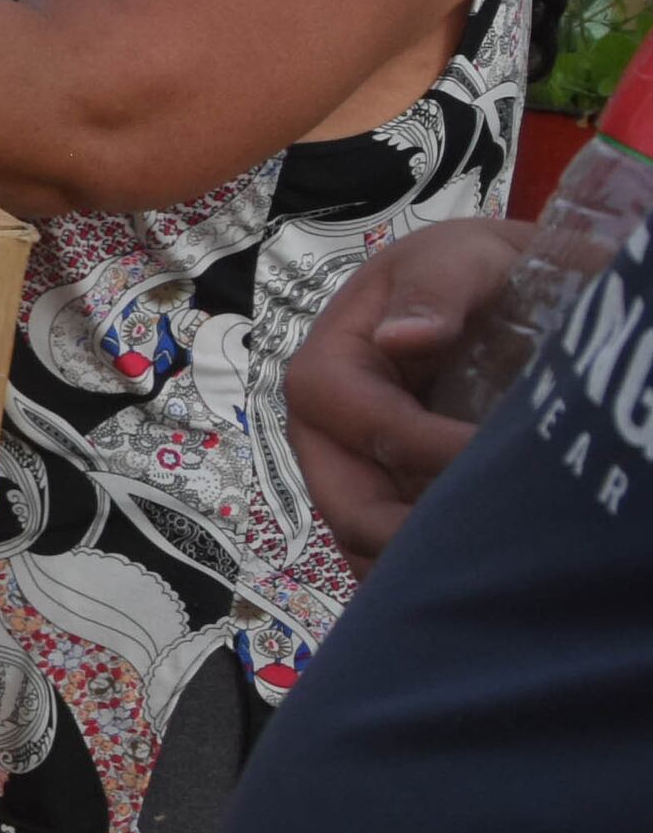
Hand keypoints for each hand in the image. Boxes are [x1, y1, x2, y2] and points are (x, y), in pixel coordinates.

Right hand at [290, 214, 524, 560]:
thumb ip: (436, 287)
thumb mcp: (459, 256)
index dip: (414, 444)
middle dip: (404, 533)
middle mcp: (329, 428)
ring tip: (480, 570)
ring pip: (362, 538)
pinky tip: (469, 576)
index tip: (488, 456)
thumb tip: (402, 337)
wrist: (503, 293)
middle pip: (341, 500)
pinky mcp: (389, 496)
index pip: (349, 415)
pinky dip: (420, 570)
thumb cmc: (475, 270)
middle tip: (480, 549)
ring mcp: (357, 469)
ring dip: (413, 564)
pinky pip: (388, 549)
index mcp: (330, 364)